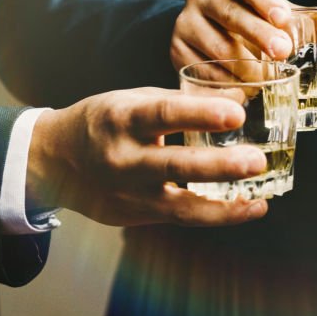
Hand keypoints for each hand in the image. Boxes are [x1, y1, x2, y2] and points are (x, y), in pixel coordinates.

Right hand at [26, 88, 269, 226]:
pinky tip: (248, 207)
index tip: (237, 112)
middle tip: (257, 160)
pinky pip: (181, 218)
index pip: (164, 115)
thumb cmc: (105, 121)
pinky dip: (217, 215)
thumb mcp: (135, 100)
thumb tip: (241, 97)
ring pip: (181, 205)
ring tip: (260, 199)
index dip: (201, 114)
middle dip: (220, 166)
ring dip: (225, 205)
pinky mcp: (135, 216)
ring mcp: (128, 193)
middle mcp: (123, 159)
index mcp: (121, 118)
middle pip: (175, 165)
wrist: (56, 160)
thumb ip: (186, 101)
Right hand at [171, 0, 293, 71]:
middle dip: (257, 34)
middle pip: (230, 13)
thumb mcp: (289, 18)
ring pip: (213, 45)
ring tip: (265, 79)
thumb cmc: (259, 22)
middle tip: (282, 53)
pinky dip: (222, 83)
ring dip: (241, 66)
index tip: (284, 18)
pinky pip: (199, 69)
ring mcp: (186, 20)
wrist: (215, 34)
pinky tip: (240, 91)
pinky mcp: (176, 48)